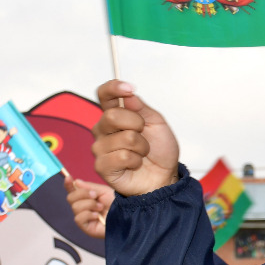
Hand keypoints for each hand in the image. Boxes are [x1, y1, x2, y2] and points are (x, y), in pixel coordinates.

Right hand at [66, 178, 115, 239]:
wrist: (129, 215)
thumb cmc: (119, 204)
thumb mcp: (104, 191)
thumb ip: (89, 187)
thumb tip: (76, 182)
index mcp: (87, 198)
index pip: (73, 191)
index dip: (68, 184)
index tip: (68, 177)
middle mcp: (84, 208)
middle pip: (70, 198)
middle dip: (82, 194)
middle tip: (95, 195)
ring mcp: (85, 218)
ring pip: (75, 207)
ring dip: (89, 204)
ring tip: (101, 207)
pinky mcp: (87, 228)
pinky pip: (78, 218)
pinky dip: (88, 214)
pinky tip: (98, 215)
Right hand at [93, 81, 179, 195]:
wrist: (164, 176)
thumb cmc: (159, 151)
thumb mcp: (157, 123)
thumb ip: (141, 108)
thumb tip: (128, 96)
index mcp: (116, 115)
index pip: (104, 94)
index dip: (113, 88)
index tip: (128, 89)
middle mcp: (103, 129)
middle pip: (112, 116)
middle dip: (137, 125)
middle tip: (144, 134)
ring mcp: (100, 148)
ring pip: (123, 138)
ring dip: (141, 147)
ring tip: (142, 153)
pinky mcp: (102, 166)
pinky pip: (122, 156)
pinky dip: (135, 160)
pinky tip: (135, 164)